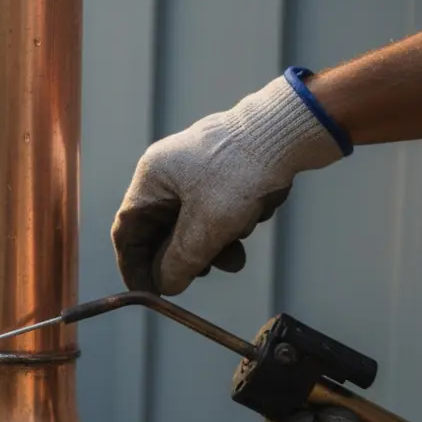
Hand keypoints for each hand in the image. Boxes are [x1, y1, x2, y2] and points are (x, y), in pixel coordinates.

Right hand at [112, 71, 347, 294]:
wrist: (295, 128)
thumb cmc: (243, 173)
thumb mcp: (208, 227)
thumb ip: (180, 262)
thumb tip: (165, 286)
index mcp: (151, 178)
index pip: (126, 232)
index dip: (134, 266)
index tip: (148, 293)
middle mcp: (168, 172)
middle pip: (161, 230)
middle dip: (184, 256)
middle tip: (201, 274)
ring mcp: (198, 170)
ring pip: (193, 223)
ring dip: (213, 244)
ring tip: (237, 253)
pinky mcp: (225, 171)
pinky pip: (217, 210)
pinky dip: (231, 224)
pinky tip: (253, 219)